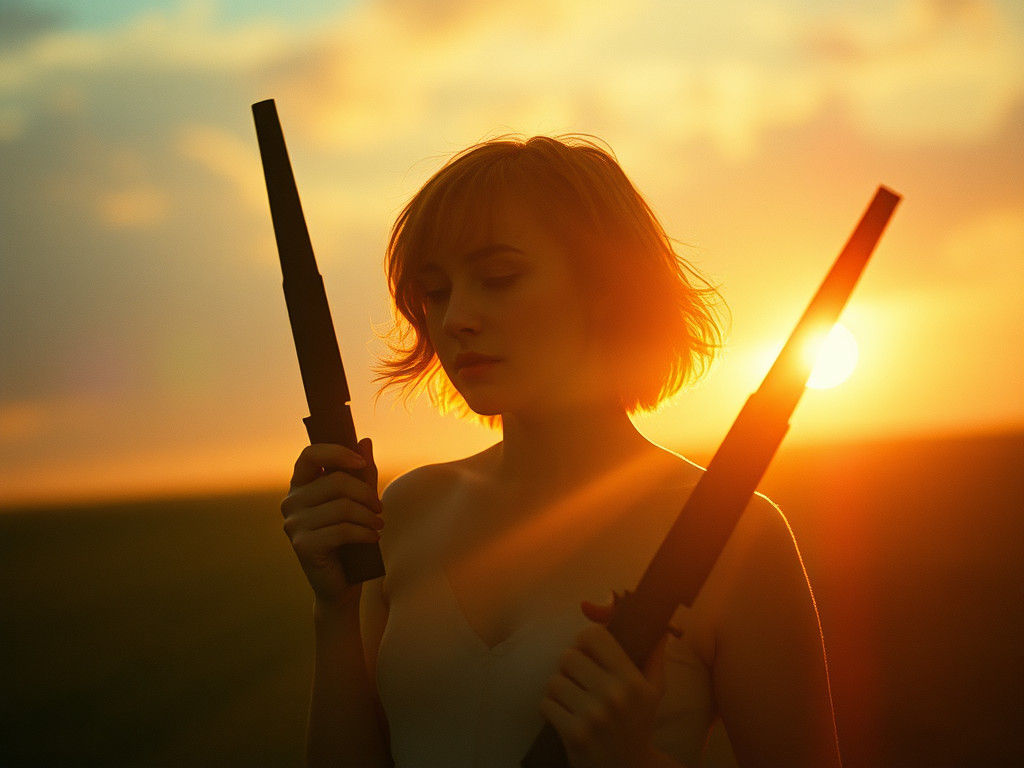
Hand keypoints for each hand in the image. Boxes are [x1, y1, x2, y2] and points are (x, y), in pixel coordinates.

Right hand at [280, 438, 382, 608]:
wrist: (341, 583)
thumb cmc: (350, 538)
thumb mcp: (358, 501)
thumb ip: (361, 473)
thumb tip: (364, 441)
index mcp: (300, 486)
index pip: (309, 454)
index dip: (336, 453)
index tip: (360, 462)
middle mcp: (291, 502)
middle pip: (336, 482)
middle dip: (366, 494)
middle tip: (379, 508)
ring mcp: (293, 524)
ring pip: (342, 507)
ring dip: (368, 516)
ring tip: (378, 525)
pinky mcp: (303, 545)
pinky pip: (341, 530)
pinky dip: (364, 532)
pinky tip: (373, 537)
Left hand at [539, 597, 669, 767]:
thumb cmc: (638, 725)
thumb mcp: (653, 693)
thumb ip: (654, 658)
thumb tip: (659, 630)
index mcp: (632, 680)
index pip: (593, 636)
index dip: (584, 641)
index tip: (587, 653)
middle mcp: (614, 695)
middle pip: (568, 656)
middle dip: (569, 668)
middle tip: (578, 680)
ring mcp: (593, 715)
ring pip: (553, 680)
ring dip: (559, 690)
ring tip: (573, 700)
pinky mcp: (574, 733)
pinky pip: (545, 704)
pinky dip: (551, 709)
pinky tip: (566, 717)